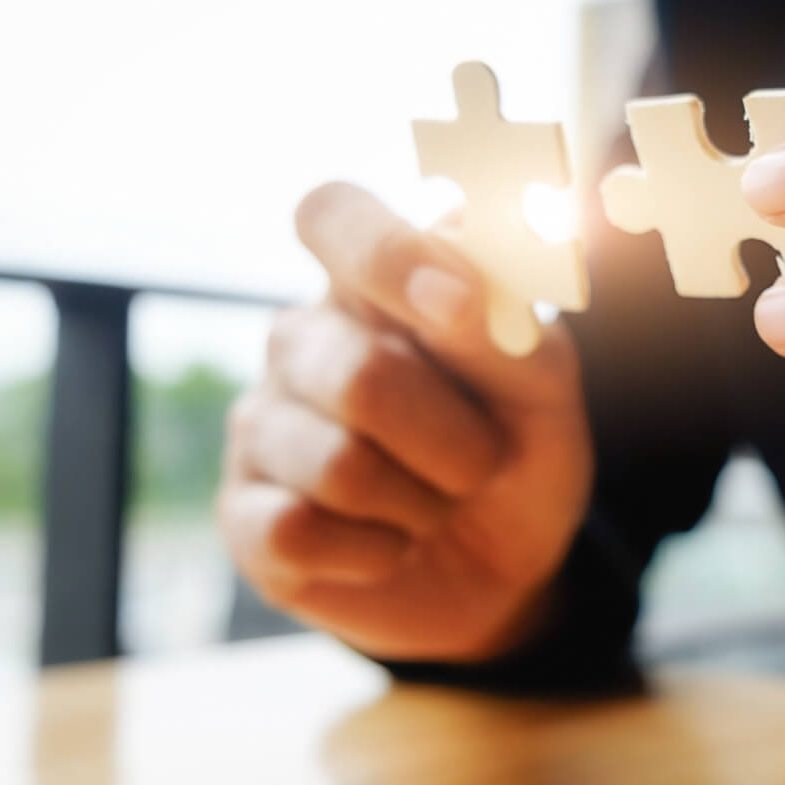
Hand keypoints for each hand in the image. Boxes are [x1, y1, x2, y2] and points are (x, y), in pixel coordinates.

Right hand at [217, 182, 593, 661]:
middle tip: (482, 461)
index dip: (387, 253)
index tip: (459, 302)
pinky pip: (301, 532)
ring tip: (434, 503)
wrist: (508, 570)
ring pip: (338, 467)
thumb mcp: (540, 383)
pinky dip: (378, 551)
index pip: (332, 213)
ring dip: (423, 503)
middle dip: (453, 440)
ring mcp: (262, 426)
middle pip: (360, 375)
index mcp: (373, 283)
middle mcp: (303, 340)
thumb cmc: (516, 449)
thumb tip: (451, 268)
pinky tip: (389, 544)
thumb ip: (501, 318)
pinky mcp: (244, 517)